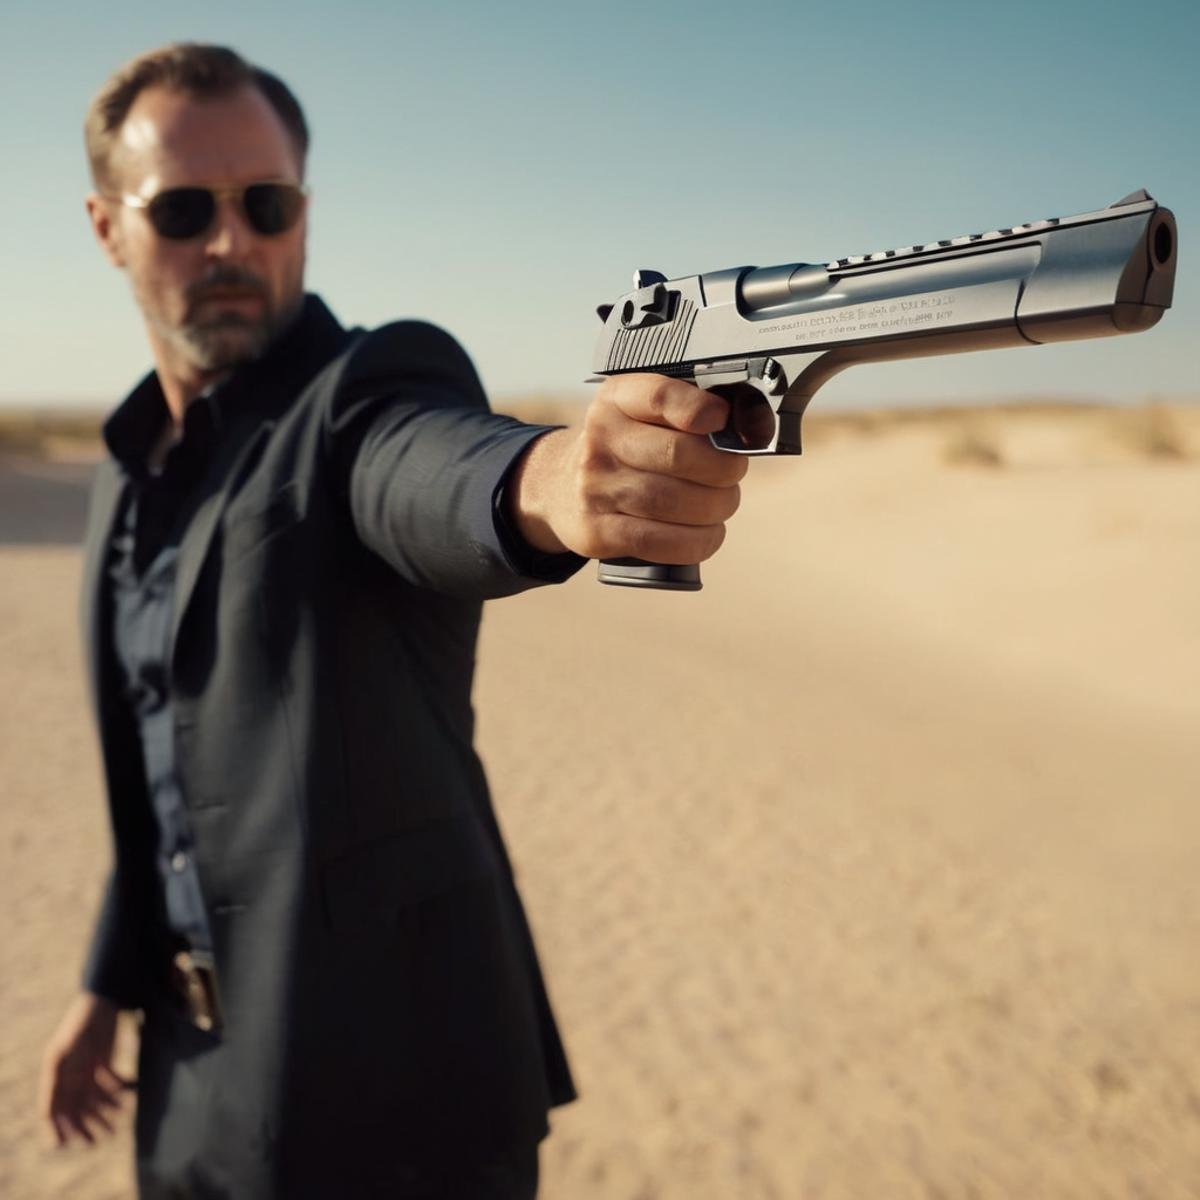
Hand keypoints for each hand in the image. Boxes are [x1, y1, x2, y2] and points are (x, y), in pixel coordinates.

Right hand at [38, 992, 130, 1147]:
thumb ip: (57, 1078)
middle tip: (97, 1142)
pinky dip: (116, 1092)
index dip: (56, 1129)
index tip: (65, 1145)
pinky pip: (108, 1083)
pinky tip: (127, 1098)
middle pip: (74, 1108)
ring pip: (93, 1099)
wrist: (105, 996)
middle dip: (84, 1126)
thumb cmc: (83, 1020)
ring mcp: (87, 1067)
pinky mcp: (104, 1060)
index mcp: (55, 1073)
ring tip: (114, 1128)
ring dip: (103, 1114)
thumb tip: (48, 1113)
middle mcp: (69, 1073)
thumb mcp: (65, 1050)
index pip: (51, 1109)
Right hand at [508, 374, 747, 562]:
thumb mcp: (640, 413)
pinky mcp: (596, 532)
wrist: (559, 488)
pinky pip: (657, 541)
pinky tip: (708, 534)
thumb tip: (749, 426)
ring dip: (715, 508)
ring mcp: (594, 488)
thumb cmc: (623, 450)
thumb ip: (686, 411)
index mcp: (616, 400)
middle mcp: (600, 440)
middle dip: (723, 469)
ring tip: (721, 504)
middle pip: (679, 455)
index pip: (660, 395)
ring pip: (672, 501)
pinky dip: (697, 541)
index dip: (699, 409)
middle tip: (732, 474)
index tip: (722, 421)